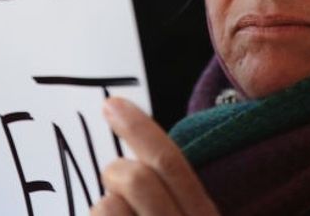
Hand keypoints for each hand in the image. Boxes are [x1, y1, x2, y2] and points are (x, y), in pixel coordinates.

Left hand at [91, 98, 219, 215]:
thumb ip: (173, 191)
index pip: (171, 163)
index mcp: (203, 215)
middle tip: (114, 183)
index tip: (113, 105)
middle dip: (116, 171)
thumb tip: (137, 157)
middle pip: (138, 180)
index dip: (139, 129)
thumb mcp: (190, 214)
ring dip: (105, 206)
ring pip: (108, 204)